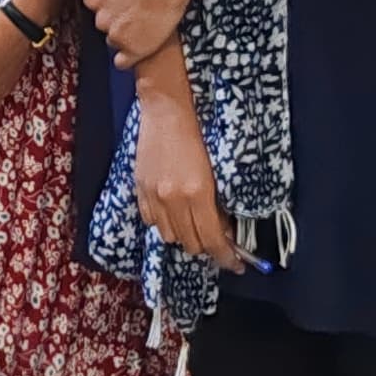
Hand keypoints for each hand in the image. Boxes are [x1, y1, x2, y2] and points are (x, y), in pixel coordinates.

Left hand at [76, 0, 204, 65]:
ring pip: (115, 40)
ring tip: (146, 19)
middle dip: (118, 17)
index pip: (96, 6)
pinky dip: (129, 55)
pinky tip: (140, 44)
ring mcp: (116, 35)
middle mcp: (100, 19)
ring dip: (127, 34)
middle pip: (105, 24)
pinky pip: (123, 61)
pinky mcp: (133, 49)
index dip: (112, 1)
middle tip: (139, 5)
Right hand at [133, 78, 245, 270]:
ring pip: (170, 236)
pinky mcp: (140, 189)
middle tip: (218, 240)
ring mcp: (154, 196)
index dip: (226, 257)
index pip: (213, 240)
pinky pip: (151, 221)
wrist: (166, 111)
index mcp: (197, 193)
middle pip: (191, 244)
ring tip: (193, 223)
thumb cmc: (197, 135)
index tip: (236, 264)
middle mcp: (174, 199)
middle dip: (207, 247)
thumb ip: (217, 203)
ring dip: (184, 235)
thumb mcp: (215, 171)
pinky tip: (173, 212)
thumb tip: (224, 229)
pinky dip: (165, 222)